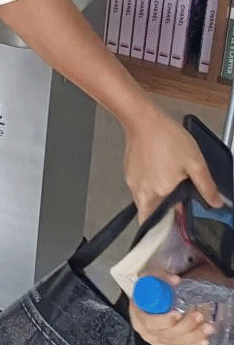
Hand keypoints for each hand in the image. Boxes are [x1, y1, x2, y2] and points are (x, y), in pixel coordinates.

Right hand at [123, 105, 222, 219]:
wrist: (143, 119)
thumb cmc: (166, 137)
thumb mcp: (195, 162)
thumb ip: (206, 186)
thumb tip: (216, 203)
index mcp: (160, 192)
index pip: (158, 223)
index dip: (169, 225)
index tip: (177, 221)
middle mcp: (142, 190)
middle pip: (149, 214)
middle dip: (162, 213)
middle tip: (175, 202)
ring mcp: (132, 181)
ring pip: (143, 201)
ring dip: (156, 199)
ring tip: (169, 182)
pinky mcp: (128, 172)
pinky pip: (139, 188)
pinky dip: (149, 186)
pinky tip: (159, 171)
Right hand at [130, 273, 214, 344]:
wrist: (146, 298)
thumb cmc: (146, 289)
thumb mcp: (148, 277)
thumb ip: (160, 276)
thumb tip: (175, 280)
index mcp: (137, 314)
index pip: (149, 321)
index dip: (164, 320)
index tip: (177, 313)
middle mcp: (145, 330)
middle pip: (166, 333)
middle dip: (185, 327)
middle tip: (198, 316)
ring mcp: (155, 339)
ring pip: (175, 342)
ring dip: (193, 336)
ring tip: (207, 328)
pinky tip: (203, 340)